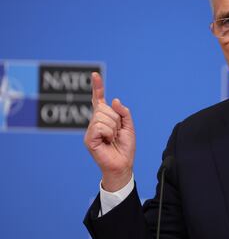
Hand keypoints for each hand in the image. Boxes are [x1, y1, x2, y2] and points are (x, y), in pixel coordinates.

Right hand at [84, 72, 135, 191]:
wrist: (123, 164)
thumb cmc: (125, 146)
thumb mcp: (129, 126)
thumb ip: (123, 112)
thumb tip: (113, 100)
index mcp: (104, 118)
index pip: (99, 100)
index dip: (98, 87)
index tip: (95, 75)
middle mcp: (95, 122)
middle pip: (105, 108)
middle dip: (116, 119)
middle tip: (117, 133)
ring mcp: (90, 130)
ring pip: (103, 117)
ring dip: (113, 128)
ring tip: (112, 138)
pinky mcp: (89, 139)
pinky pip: (100, 126)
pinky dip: (108, 133)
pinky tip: (107, 141)